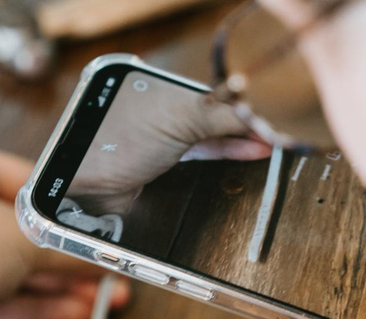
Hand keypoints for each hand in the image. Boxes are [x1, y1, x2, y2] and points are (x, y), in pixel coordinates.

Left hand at [0, 144, 129, 318]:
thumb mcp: (25, 237)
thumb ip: (68, 247)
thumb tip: (105, 258)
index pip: (22, 179)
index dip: (63, 203)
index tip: (91, 223)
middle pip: (19, 233)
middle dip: (67, 258)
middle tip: (105, 272)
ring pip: (9, 270)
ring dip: (58, 286)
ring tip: (102, 300)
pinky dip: (33, 306)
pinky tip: (74, 314)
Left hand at [70, 74, 271, 213]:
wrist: (87, 187)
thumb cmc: (120, 142)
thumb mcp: (180, 120)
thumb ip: (222, 117)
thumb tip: (260, 117)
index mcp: (163, 85)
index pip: (215, 91)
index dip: (245, 104)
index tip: (274, 116)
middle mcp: (164, 108)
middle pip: (215, 113)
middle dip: (246, 124)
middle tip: (278, 134)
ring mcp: (164, 136)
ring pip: (211, 136)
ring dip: (239, 143)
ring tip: (271, 147)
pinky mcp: (163, 163)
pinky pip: (201, 156)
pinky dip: (224, 155)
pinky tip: (248, 157)